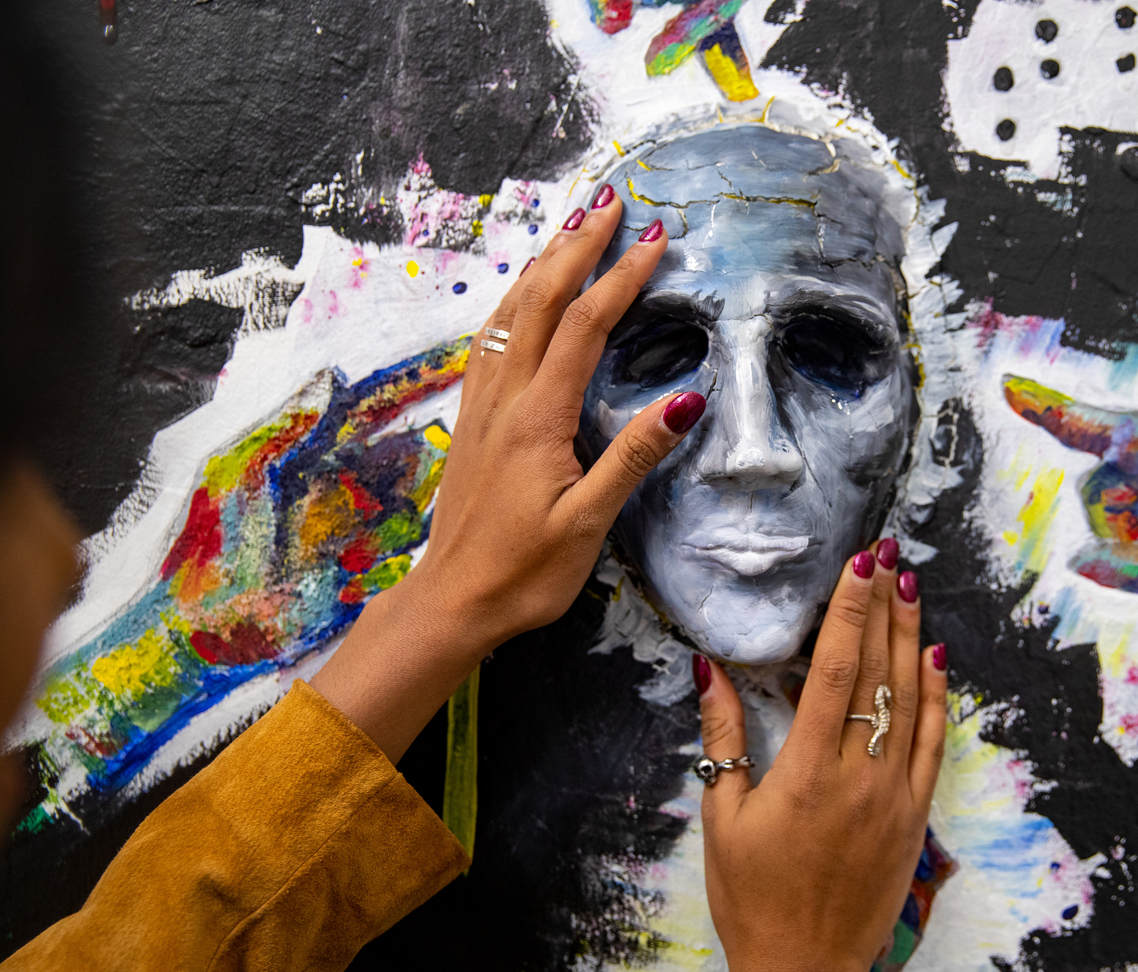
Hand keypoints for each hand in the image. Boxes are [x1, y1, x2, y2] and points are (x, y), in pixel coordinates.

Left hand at [313, 192, 704, 760]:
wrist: (451, 603)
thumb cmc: (524, 573)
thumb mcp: (589, 523)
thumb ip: (634, 457)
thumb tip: (686, 400)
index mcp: (537, 419)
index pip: (585, 327)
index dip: (620, 278)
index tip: (656, 239)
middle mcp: (504, 399)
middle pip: (540, 301)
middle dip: (576, 246)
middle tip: (611, 201)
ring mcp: (482, 406)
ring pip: (510, 313)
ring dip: (543, 263)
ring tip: (571, 227)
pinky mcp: (471, 421)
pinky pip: (492, 340)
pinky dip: (516, 301)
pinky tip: (523, 297)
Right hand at [696, 542, 947, 971]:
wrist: (806, 971)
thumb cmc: (752, 899)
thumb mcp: (722, 818)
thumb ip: (722, 740)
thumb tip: (710, 671)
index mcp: (806, 773)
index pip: (837, 670)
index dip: (850, 610)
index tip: (859, 565)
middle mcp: (860, 776)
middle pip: (879, 672)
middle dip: (885, 607)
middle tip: (889, 553)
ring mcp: (896, 796)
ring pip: (912, 699)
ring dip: (913, 638)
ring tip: (912, 585)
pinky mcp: (916, 816)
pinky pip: (933, 743)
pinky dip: (936, 697)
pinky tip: (935, 659)